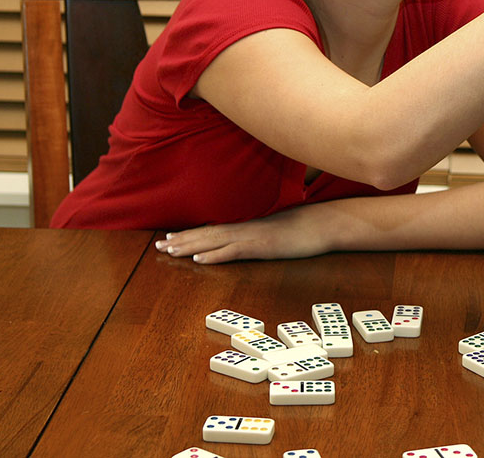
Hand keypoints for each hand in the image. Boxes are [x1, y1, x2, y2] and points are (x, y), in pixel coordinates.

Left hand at [154, 204, 333, 263]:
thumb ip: (263, 236)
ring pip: (214, 240)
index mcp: (249, 227)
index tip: (172, 237)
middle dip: (182, 239)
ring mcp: (252, 237)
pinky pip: (233, 251)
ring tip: (169, 250)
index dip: (192, 234)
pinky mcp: (261, 247)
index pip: (214, 230)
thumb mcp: (280, 232)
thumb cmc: (306, 228)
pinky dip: (214, 255)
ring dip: (190, 246)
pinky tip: (199, 259)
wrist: (324, 223)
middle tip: (159, 245)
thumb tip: (253, 241)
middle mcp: (246, 229)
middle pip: (207, 234)